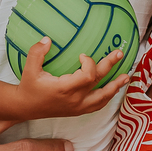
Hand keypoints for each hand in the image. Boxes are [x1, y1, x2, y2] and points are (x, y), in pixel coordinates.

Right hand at [15, 38, 130, 118]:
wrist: (25, 107)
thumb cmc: (29, 87)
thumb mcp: (29, 69)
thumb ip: (37, 53)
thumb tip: (47, 39)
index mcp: (65, 89)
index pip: (88, 76)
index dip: (89, 63)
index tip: (83, 55)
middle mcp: (75, 100)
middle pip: (99, 83)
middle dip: (110, 66)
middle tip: (119, 53)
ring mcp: (78, 107)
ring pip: (102, 98)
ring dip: (115, 86)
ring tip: (125, 77)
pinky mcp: (78, 111)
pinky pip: (97, 105)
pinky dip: (106, 97)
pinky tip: (112, 90)